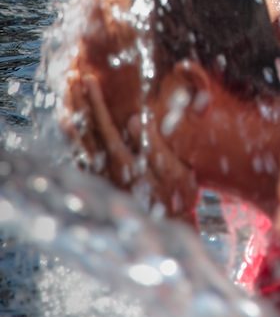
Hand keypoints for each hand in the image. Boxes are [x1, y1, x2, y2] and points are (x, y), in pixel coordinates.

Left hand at [65, 71, 198, 220]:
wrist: (167, 236)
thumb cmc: (177, 200)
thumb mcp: (174, 171)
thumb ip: (152, 144)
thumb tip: (131, 119)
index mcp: (124, 162)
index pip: (104, 124)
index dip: (95, 101)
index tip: (89, 80)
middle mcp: (106, 171)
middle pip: (87, 131)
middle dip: (80, 105)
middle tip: (72, 81)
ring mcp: (102, 181)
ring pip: (80, 147)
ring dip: (74, 123)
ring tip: (65, 103)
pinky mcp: (102, 189)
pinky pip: (81, 163)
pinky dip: (74, 146)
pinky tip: (72, 136)